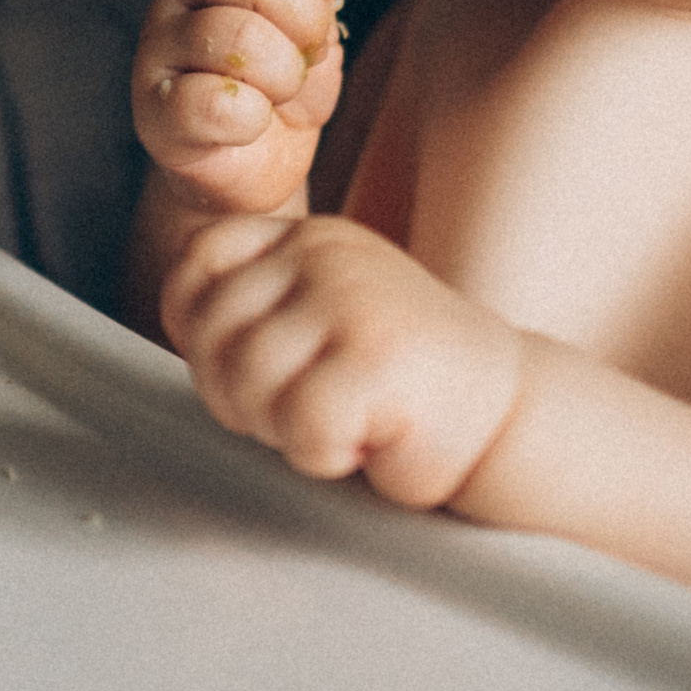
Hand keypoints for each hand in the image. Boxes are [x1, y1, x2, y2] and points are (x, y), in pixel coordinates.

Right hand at [131, 0, 346, 215]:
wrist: (250, 169)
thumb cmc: (281, 89)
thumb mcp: (313, 35)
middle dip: (303, 13)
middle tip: (311, 51)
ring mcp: (158, 51)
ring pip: (237, 36)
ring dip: (284, 74)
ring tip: (281, 95)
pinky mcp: (155, 114)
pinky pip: (216, 103)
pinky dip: (253, 118)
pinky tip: (251, 124)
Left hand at [161, 214, 521, 510]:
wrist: (510, 415)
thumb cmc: (401, 382)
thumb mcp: (321, 317)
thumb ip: (255, 310)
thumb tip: (181, 327)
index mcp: (308, 237)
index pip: (199, 260)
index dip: (196, 326)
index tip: (240, 367)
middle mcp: (325, 255)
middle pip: (212, 331)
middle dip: (237, 394)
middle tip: (300, 411)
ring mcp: (351, 299)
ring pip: (247, 380)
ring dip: (282, 428)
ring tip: (337, 422)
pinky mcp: (375, 357)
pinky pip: (299, 423)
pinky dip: (324, 453)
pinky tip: (366, 440)